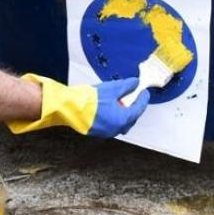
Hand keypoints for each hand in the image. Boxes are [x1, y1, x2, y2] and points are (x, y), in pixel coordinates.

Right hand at [7, 74, 150, 138]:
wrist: (69, 107)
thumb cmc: (89, 99)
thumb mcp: (111, 88)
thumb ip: (126, 86)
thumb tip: (135, 83)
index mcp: (122, 119)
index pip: (138, 109)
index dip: (143, 99)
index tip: (144, 92)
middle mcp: (116, 128)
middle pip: (131, 118)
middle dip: (133, 107)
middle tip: (134, 97)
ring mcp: (106, 131)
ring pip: (120, 122)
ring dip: (123, 113)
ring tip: (120, 101)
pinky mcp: (97, 131)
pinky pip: (111, 124)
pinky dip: (114, 117)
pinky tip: (109, 107)